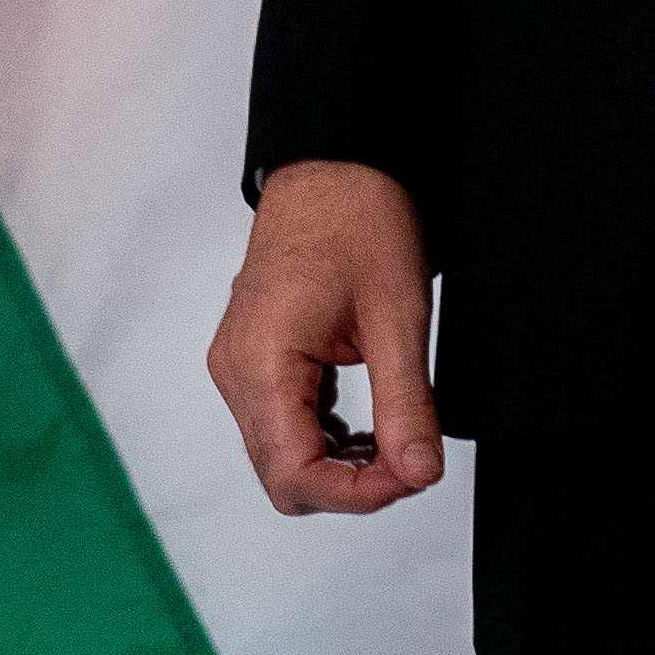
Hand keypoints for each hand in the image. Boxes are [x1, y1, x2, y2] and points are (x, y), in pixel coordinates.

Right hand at [209, 161, 447, 513]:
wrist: (333, 160)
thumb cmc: (356, 217)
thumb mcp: (396, 316)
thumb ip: (405, 405)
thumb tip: (419, 474)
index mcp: (259, 362)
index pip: (294, 475)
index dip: (356, 494)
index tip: (410, 477)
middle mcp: (235, 370)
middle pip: (283, 475)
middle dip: (351, 484)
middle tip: (411, 459)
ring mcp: (239, 364)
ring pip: (281, 454)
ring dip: (340, 464)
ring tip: (397, 437)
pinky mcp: (254, 356)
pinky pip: (282, 422)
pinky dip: (326, 436)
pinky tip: (370, 420)